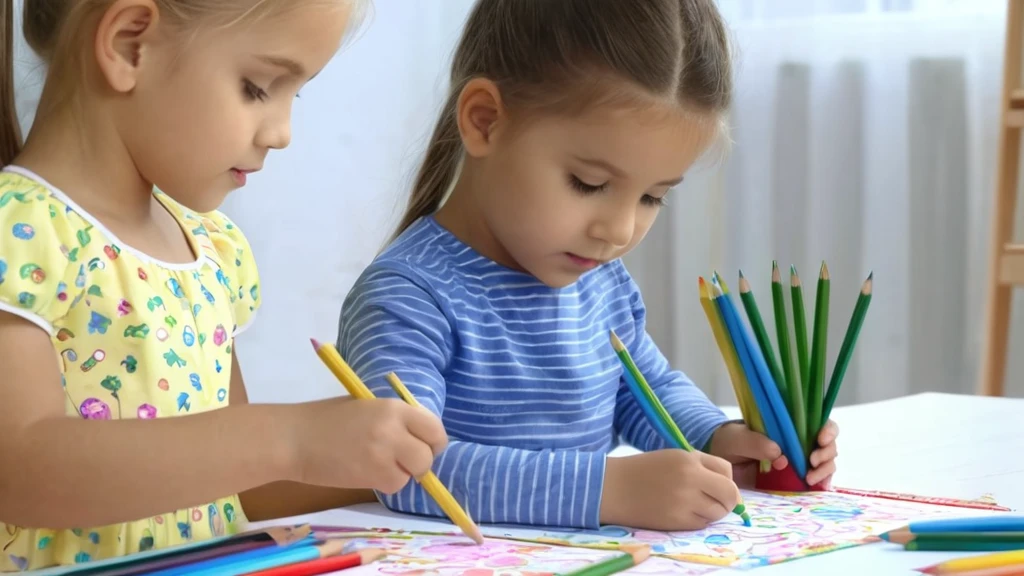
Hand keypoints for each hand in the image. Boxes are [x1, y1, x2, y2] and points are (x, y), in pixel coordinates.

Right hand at [288, 397, 447, 493]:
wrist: (294, 438)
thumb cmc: (326, 418)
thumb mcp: (366, 406)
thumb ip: (394, 418)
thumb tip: (419, 434)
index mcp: (393, 407)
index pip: (434, 428)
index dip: (433, 440)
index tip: (424, 445)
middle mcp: (393, 429)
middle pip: (428, 454)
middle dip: (420, 461)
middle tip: (402, 460)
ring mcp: (383, 454)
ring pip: (414, 473)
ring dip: (402, 473)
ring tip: (378, 464)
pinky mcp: (371, 476)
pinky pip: (395, 485)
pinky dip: (386, 483)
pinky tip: (366, 473)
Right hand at [600, 449, 739, 530]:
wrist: (614, 488)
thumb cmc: (644, 470)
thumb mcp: (675, 456)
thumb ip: (704, 466)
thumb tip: (731, 490)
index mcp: (689, 460)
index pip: (727, 472)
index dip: (727, 481)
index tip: (719, 486)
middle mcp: (690, 480)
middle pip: (729, 495)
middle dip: (728, 501)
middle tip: (717, 502)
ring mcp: (684, 502)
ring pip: (717, 513)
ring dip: (712, 511)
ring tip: (694, 505)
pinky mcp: (676, 522)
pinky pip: (701, 524)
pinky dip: (698, 520)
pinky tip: (682, 512)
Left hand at [707, 421, 838, 488]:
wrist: (719, 462)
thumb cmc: (729, 441)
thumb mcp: (737, 438)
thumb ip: (755, 443)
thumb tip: (780, 455)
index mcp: (790, 426)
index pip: (818, 422)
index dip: (827, 429)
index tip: (821, 438)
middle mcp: (799, 443)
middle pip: (828, 445)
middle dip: (827, 452)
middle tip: (812, 461)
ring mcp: (799, 463)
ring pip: (826, 464)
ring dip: (824, 470)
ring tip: (808, 478)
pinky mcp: (795, 482)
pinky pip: (816, 483)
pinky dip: (821, 484)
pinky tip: (815, 487)